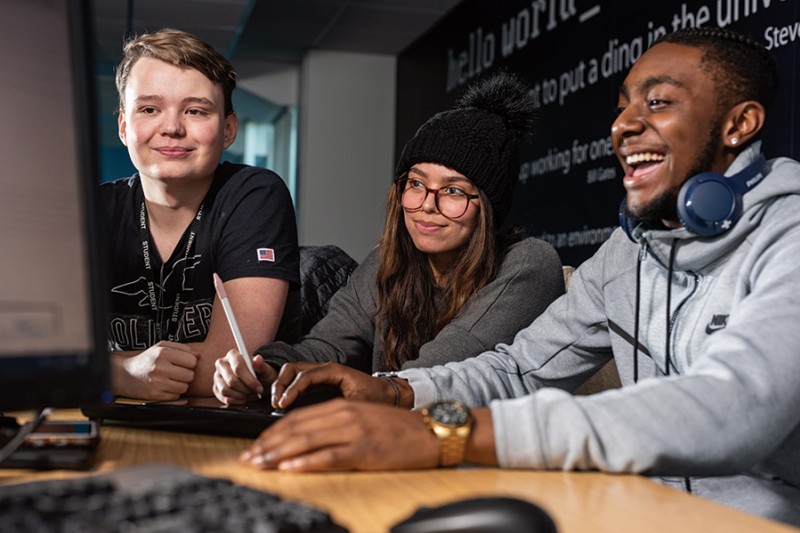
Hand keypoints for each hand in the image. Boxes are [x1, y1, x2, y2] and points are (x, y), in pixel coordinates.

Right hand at [113, 341, 198, 400]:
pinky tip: (165, 387)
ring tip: (170, 379)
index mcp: (163, 353)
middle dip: (186, 374)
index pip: (192, 361)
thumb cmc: (147, 359)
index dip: (190, 362)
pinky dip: (173, 393)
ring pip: (184, 387)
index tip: (182, 363)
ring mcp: (158, 383)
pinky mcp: (156, 396)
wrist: (124, 374)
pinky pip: (176, 396)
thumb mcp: (161, 347)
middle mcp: (160, 368)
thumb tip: (199, 356)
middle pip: (190, 375)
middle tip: (176, 372)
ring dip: (180, 384)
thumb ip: (182, 348)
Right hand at [213, 349, 277, 404]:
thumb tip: (258, 359)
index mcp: (233, 355)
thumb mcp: (264, 369)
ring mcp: (217, 376)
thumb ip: (261, 365)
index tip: (259, 388)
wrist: (256, 381)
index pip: (238, 368)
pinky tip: (244, 399)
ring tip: (250, 394)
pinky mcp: (216, 388)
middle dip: (246, 389)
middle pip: (231, 380)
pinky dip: (236, 401)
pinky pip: (223, 398)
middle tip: (255, 392)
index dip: (249, 380)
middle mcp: (222, 364)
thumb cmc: (260, 373)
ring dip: (240, 396)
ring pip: (225, 390)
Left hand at [240, 399, 438, 471]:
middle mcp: (344, 416)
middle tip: (249, 458)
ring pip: (307, 441)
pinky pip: (329, 456)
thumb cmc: (398, 429)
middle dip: (268, 444)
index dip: (273, 432)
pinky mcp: (364, 450)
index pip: (298, 418)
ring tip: (260, 464)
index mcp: (342, 407)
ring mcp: (354, 432)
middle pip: (296, 428)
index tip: (256, 445)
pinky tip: (290, 468)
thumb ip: (336, 424)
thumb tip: (307, 440)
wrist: (429, 432)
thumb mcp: (363, 419)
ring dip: (279, 454)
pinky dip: (306, 463)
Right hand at [271, 362, 398, 409]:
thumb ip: (340, 410)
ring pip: (293, 373)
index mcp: (334, 371)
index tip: (282, 404)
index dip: (291, 390)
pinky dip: (288, 390)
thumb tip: (319, 420)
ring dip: (281, 385)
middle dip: (280, 384)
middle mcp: (326, 369)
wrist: (390, 395)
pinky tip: (284, 404)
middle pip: (293, 368)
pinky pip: (298, 382)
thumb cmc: (377, 399)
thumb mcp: (360, 405)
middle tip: (274, 402)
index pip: (305, 376)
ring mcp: (322, 375)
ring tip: (276, 403)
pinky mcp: (320, 383)